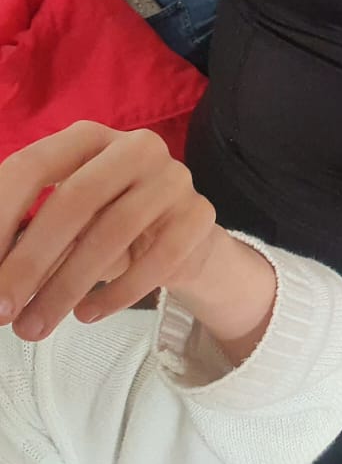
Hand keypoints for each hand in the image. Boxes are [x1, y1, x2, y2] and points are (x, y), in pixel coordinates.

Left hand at [0, 123, 222, 341]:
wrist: (178, 241)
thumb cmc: (104, 226)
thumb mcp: (61, 225)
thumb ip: (25, 239)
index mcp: (87, 138)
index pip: (31, 166)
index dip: (0, 217)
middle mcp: (136, 147)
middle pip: (75, 198)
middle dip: (31, 260)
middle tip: (1, 309)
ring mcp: (174, 178)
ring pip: (115, 230)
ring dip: (67, 286)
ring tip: (36, 325)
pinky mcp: (200, 215)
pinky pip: (160, 256)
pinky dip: (118, 292)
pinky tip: (88, 314)